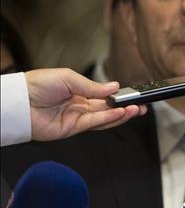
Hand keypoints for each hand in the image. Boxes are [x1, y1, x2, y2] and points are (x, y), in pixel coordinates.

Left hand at [25, 68, 146, 141]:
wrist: (18, 102)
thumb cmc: (37, 85)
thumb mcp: (69, 78)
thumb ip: (94, 86)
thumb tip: (114, 87)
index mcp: (77, 91)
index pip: (103, 96)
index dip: (119, 96)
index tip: (133, 95)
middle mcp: (79, 106)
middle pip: (107, 109)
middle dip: (126, 107)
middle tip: (142, 105)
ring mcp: (76, 118)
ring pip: (104, 118)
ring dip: (122, 115)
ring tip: (137, 110)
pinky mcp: (72, 129)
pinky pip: (95, 124)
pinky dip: (110, 119)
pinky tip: (121, 113)